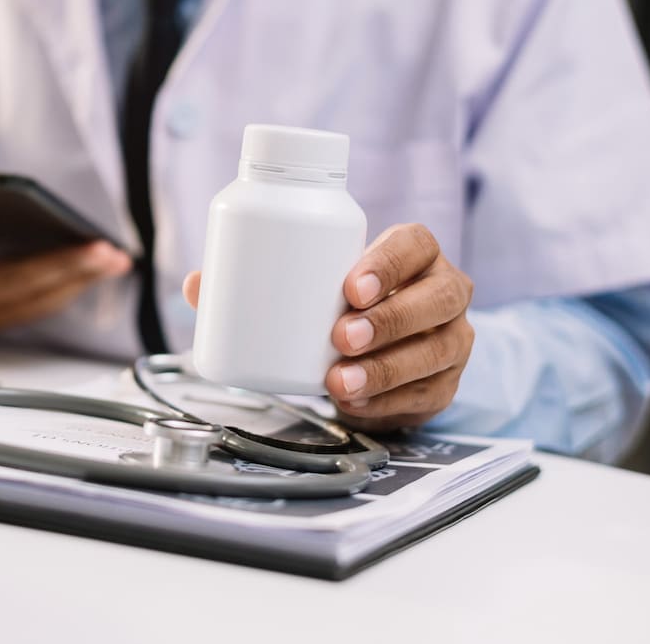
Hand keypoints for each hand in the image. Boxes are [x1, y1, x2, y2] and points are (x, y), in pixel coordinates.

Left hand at [182, 223, 472, 430]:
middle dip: (389, 320)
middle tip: (340, 338)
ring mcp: (452, 338)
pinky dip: (390, 403)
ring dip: (387, 370)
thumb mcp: (310, 283)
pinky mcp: (445, 383)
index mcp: (413, 255)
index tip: (350, 286)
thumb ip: (253, 278)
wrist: (383, 345)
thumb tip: (197, 285)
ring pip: (437, 350)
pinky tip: (358, 405)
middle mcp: (443, 291)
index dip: (388, 263)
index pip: (414, 244)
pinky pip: (428, 395)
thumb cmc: (343, 302)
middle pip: (436, 298)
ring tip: (340, 382)